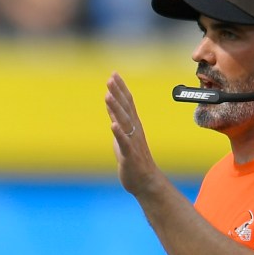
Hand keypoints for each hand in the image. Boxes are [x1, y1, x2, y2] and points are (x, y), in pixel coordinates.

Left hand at [104, 72, 164, 197]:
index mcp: (133, 125)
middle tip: (111, 78)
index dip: (121, 88)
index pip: (127, 102)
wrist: (145, 180)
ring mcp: (132, 142)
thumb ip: (116, 118)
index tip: (114, 74)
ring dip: (116, 108)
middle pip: (125, 108)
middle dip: (118, 93)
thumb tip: (110, 101)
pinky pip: (124, 143)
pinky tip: (113, 125)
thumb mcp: (121, 134)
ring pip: (124, 122)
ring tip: (108, 96)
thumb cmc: (132, 157)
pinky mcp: (129, 155)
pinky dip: (119, 133)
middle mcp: (134, 130)